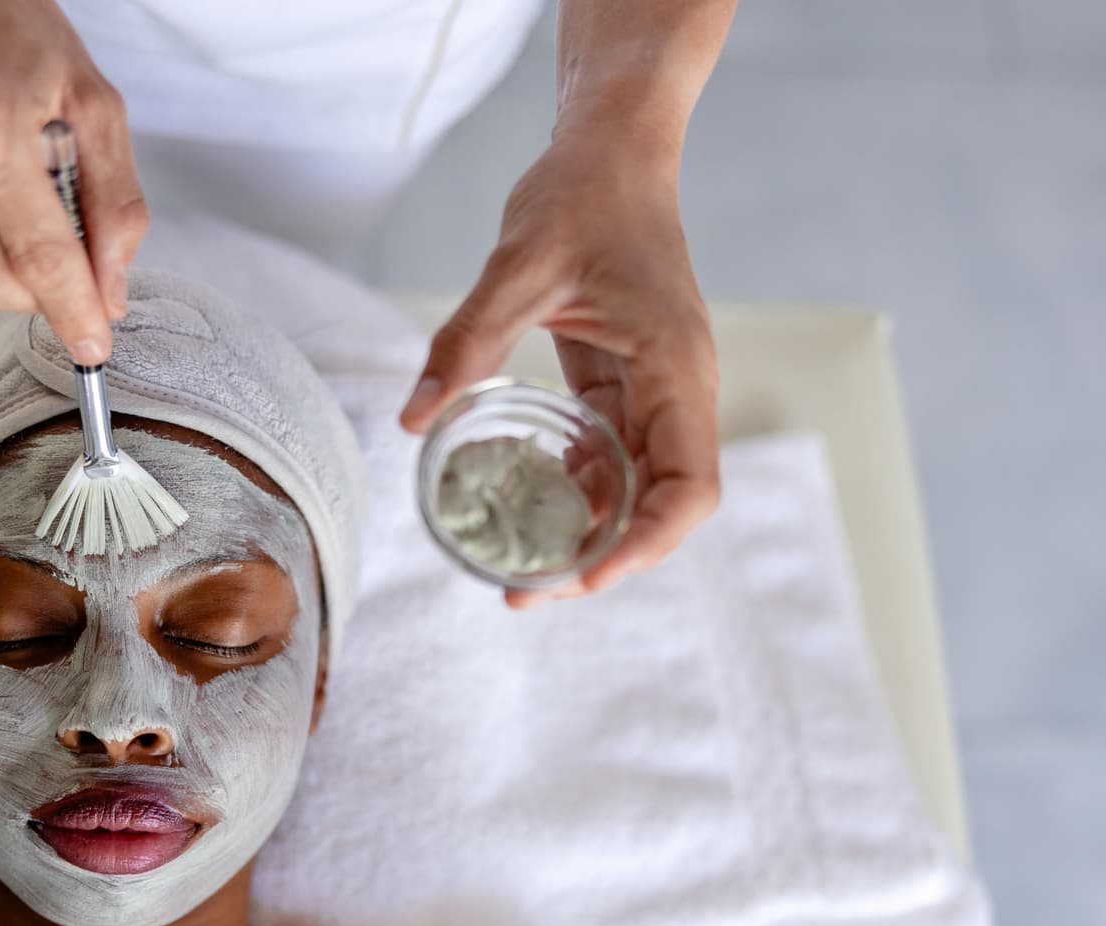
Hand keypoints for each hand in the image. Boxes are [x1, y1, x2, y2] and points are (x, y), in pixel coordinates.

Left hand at [398, 128, 719, 607]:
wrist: (611, 150)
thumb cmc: (584, 194)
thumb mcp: (519, 265)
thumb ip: (468, 341)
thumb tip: (415, 416)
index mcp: (676, 370)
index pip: (690, 486)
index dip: (647, 543)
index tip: (589, 575)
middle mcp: (678, 392)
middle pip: (664, 506)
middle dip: (606, 559)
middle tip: (528, 594)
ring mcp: (656, 393)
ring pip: (638, 491)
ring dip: (588, 536)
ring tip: (521, 574)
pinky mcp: (627, 387)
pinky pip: (610, 459)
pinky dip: (576, 495)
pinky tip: (528, 515)